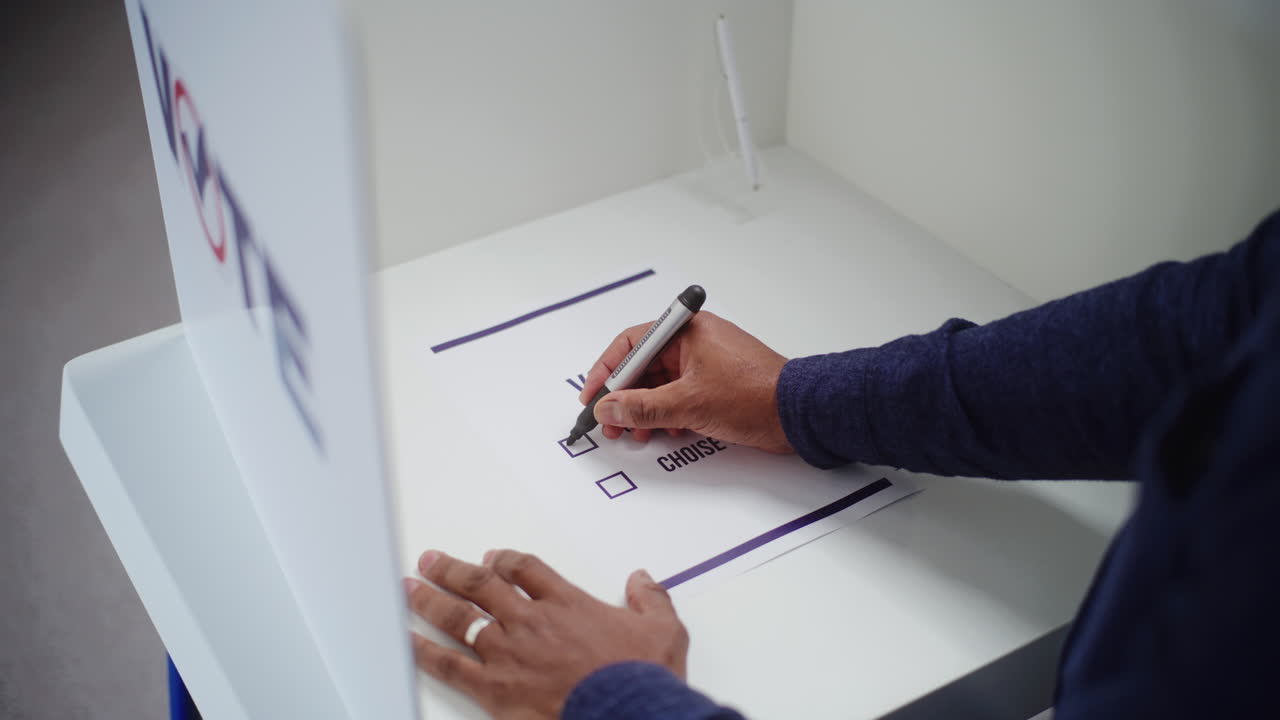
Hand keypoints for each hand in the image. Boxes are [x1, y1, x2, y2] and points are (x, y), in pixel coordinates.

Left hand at [404, 549, 688, 719]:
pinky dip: (424, 652)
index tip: (492, 558)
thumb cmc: (641, 677)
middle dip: (452, 569)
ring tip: (411, 586)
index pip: (526, 568)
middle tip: (432, 560)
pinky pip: (449, 666)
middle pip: (482, 584)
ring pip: (460, 616)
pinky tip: (407, 642)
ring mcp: (508, 652)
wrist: (626, 713)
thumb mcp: (664, 630)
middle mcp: (531, 621)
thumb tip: (643, 580)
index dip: (504, 560)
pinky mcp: (495, 687)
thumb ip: (652, 599)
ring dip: (431, 598)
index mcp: (566, 603)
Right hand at [579, 311, 792, 452]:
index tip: (592, 398)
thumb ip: (642, 407)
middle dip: (625, 397)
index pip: (631, 344)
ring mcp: (708, 363)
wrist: (801, 414)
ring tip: (638, 433)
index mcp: (687, 330)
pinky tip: (668, 432)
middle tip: (612, 423)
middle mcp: (696, 341)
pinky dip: (669, 414)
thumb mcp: (688, 404)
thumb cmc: (755, 395)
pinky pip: (681, 395)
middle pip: (644, 366)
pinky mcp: (718, 385)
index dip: (606, 372)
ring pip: (661, 384)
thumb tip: (609, 408)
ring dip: (646, 410)